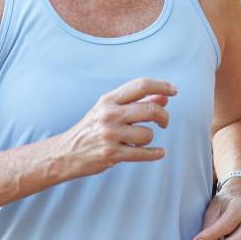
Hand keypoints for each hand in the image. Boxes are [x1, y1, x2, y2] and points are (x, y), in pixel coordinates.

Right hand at [55, 78, 175, 176]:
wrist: (66, 152)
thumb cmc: (92, 129)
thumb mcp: (109, 110)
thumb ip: (136, 102)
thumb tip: (164, 97)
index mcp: (108, 100)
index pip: (141, 85)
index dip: (161, 85)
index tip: (174, 91)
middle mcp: (109, 114)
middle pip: (150, 108)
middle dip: (163, 116)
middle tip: (164, 122)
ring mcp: (110, 135)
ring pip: (148, 134)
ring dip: (149, 139)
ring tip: (140, 141)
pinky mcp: (111, 154)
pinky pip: (143, 153)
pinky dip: (155, 154)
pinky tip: (159, 153)